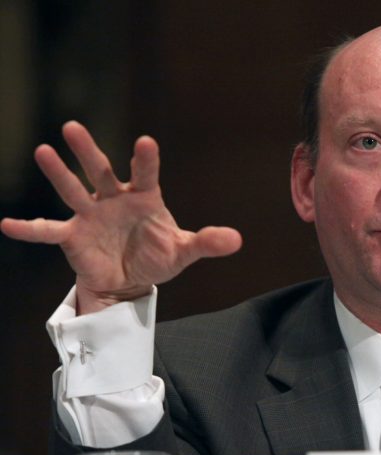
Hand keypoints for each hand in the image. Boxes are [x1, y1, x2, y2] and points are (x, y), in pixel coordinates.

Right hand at [0, 121, 241, 313]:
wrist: (131, 280)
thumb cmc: (158, 257)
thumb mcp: (184, 251)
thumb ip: (207, 242)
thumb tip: (237, 240)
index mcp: (144, 197)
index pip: (146, 173)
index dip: (146, 159)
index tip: (145, 142)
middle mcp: (114, 199)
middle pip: (101, 170)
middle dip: (88, 150)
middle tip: (73, 127)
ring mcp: (91, 214)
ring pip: (73, 190)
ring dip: (58, 173)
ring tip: (42, 150)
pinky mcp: (73, 236)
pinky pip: (48, 231)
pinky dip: (29, 230)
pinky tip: (7, 226)